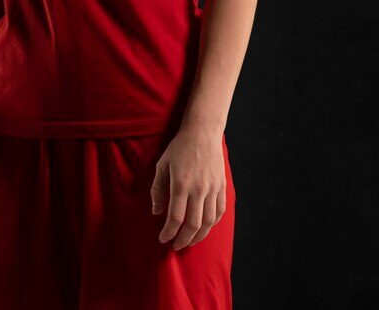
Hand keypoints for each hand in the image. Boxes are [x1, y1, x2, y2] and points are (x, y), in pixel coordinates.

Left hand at [151, 126, 226, 249]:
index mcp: (181, 184)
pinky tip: (204, 227)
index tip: (163, 239)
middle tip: (176, 245)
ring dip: (199, 236)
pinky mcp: (222, 186)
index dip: (169, 232)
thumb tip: (156, 212)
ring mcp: (213, 188)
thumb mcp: (162, 165)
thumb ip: (158, 189)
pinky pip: (220, 211)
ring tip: (190, 241)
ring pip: (208, 221)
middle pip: (193, 224)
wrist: (202, 133)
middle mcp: (199, 189)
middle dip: (184, 239)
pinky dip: (212, 224)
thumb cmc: (179, 148)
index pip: (176, 217)